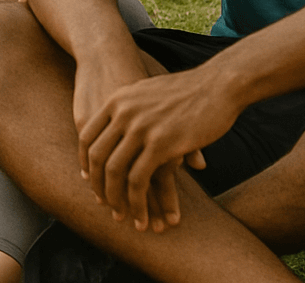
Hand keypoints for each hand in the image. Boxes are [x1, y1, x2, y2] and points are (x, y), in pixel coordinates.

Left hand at [77, 64, 235, 232]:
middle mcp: (123, 113)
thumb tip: (121, 123)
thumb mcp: (147, 92)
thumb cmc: (187, 91)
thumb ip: (130, 108)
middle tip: (105, 205)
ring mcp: (140, 127)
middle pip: (97, 156)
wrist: (218, 86)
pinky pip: (138, 180)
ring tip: (124, 218)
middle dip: (99, 186)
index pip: (87, 136)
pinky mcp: (161, 144)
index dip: (86, 162)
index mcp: (117, 101)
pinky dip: (137, 203)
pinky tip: (142, 217)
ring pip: (115, 171)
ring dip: (117, 200)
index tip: (90, 180)